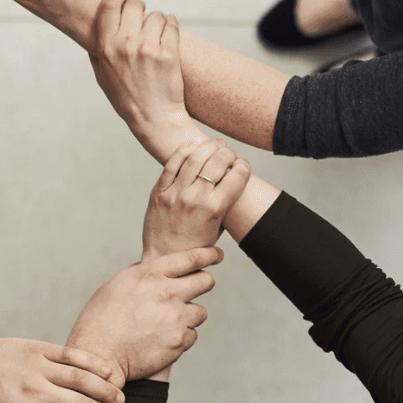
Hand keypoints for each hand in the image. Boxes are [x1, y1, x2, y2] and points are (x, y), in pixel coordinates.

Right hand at [67, 248, 222, 384]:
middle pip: (205, 281)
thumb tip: (153, 267)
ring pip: (200, 312)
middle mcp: (166, 292)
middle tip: (193, 291)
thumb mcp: (114, 286)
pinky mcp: (179, 340)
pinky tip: (161, 340)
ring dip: (188, 316)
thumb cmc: (100, 321)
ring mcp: (175, 316)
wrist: (99, 356)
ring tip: (165, 324)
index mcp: (149, 274)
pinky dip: (181, 338)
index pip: (190, 258)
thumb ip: (139, 275)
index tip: (217, 255)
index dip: (209, 254)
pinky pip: (192, 335)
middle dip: (203, 284)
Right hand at [89, 0, 191, 162]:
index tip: (123, 4)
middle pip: (135, 3)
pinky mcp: (168, 53)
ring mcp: (147, 48)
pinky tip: (167, 38)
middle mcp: (124, 45)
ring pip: (156, 14)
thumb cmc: (127, 99)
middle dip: (140, 10)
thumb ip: (97, 50)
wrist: (153, 118)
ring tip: (156, 36)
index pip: (110, 2)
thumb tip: (95, 27)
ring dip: (157, 21)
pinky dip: (171, 27)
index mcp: (105, 47)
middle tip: (142, 23)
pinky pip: (171, 23)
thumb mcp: (102, 76)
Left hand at [143, 140, 251, 259]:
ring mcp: (175, 194)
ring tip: (214, 144)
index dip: (243, 166)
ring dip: (208, 147)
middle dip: (227, 153)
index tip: (242, 165)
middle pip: (218, 162)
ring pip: (195, 158)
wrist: (164, 258)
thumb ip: (225, 203)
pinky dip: (183, 150)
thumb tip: (233, 178)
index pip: (237, 175)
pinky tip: (192, 145)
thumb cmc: (195, 246)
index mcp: (215, 209)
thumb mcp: (218, 227)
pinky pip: (171, 164)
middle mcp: (196, 198)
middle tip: (228, 153)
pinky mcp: (159, 192)